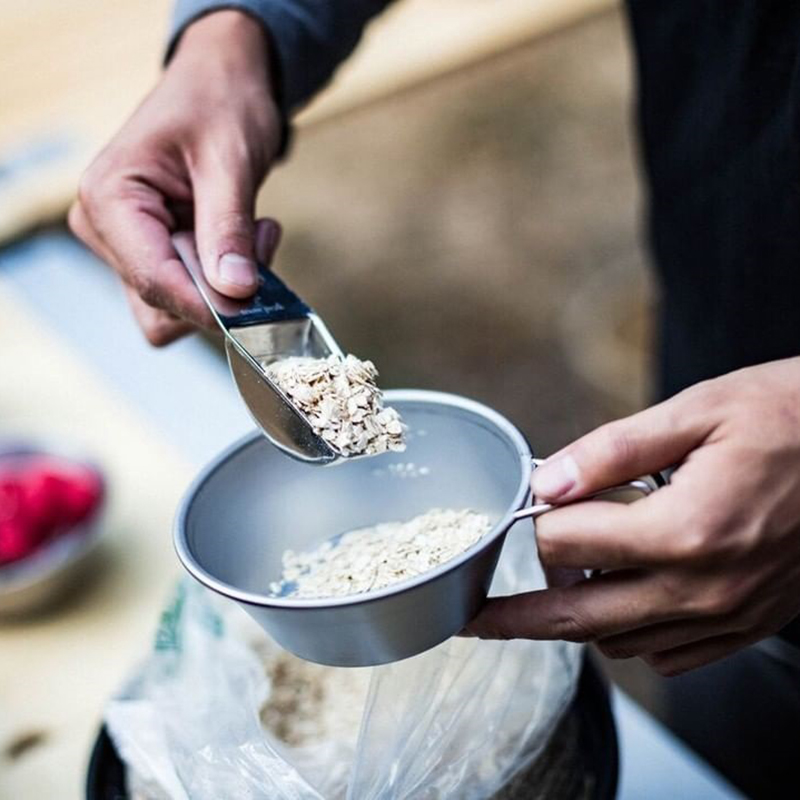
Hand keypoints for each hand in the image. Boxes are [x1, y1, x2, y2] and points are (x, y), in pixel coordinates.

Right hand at [69, 11, 281, 344]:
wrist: (219, 82)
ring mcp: (128, 246)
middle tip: (260, 242)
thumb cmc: (218, 103)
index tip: (255, 306)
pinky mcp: (154, 254)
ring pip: (176, 310)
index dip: (207, 305)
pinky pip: (191, 294)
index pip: (153, 280)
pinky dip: (226, 280)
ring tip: (255, 232)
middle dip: (219, 292)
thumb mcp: (229, 160)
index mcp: (108, 199)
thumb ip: (228, 227)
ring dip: (226, 287)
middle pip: (160, 306)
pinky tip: (245, 237)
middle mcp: (106, 229)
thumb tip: (234, 291)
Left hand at [467, 358, 799, 675]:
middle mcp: (705, 587)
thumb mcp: (697, 411)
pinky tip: (625, 599)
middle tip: (474, 619)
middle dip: (516, 619)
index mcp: (685, 529)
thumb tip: (545, 480)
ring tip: (570, 577)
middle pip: (579, 618)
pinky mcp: (749, 624)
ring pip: (621, 643)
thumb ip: (612, 450)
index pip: (567, 544)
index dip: (539, 518)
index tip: (535, 498)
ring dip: (580, 614)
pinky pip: (670, 656)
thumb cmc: (790, 416)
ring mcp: (729, 614)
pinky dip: (632, 635)